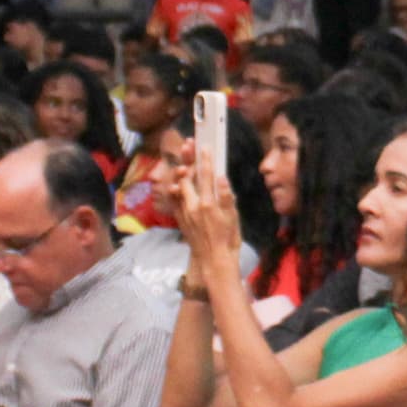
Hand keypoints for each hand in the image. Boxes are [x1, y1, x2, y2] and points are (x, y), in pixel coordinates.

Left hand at [174, 147, 243, 264]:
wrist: (213, 260)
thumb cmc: (227, 240)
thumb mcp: (233, 218)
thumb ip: (226, 196)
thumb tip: (221, 178)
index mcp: (207, 204)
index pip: (206, 176)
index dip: (204, 160)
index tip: (204, 146)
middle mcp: (192, 206)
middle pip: (186, 177)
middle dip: (188, 160)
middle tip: (188, 146)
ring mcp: (184, 213)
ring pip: (177, 187)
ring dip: (180, 173)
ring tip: (183, 161)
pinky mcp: (180, 219)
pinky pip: (174, 199)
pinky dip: (175, 188)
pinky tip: (177, 183)